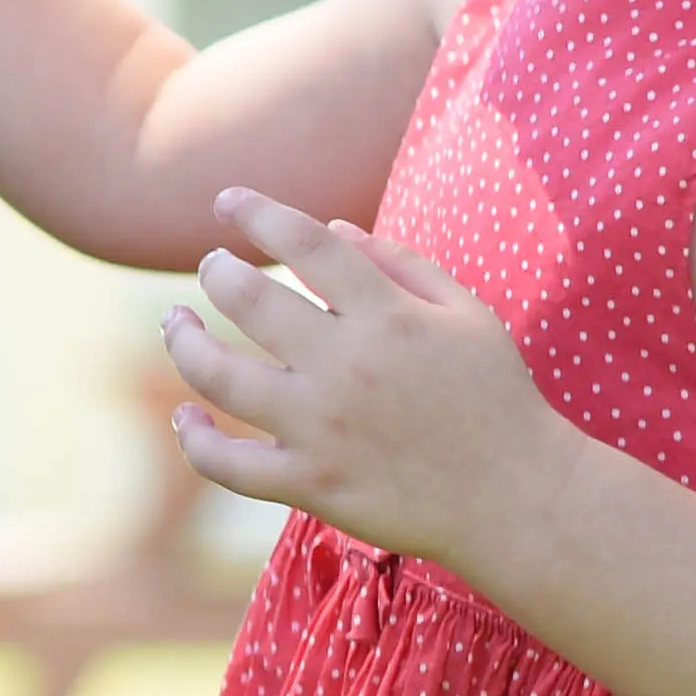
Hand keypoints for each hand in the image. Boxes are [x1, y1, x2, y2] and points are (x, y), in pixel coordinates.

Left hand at [162, 190, 559, 562]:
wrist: (517, 495)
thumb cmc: (495, 396)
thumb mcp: (467, 314)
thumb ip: (401, 264)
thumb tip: (332, 226)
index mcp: (387, 316)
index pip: (303, 242)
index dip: (256, 212)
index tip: (227, 200)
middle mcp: (344, 365)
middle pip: (248, 299)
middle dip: (216, 272)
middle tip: (212, 266)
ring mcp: (320, 428)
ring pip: (217, 377)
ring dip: (184, 341)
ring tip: (177, 323)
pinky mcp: (309, 483)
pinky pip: (226, 464)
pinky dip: (195, 440)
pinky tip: (187, 418)